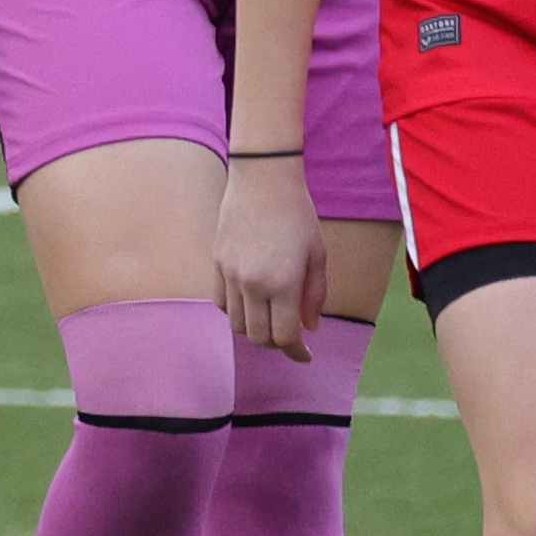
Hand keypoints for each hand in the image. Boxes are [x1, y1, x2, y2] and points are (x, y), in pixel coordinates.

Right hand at [213, 156, 323, 354]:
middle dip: (276, 344)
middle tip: (290, 336)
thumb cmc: (297, 215)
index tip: (305, 356)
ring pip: (236, 324)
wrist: (262, 179)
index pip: (285, 336)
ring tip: (270, 319)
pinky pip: (221, 303)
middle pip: (258, 337)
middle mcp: (253, 284)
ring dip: (254, 329)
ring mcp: (230, 274)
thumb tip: (309, 328)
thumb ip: (315, 295)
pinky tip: (251, 302)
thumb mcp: (318, 255)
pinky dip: (236, 311)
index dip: (296, 352)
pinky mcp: (217, 263)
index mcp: (283, 283)